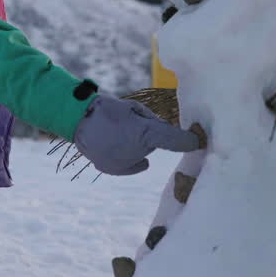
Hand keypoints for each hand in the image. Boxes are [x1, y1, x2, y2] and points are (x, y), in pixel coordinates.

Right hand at [73, 95, 201, 174]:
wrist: (78, 120)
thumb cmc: (107, 110)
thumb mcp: (133, 108)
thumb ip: (152, 120)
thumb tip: (163, 130)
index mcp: (147, 133)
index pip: (176, 141)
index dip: (189, 141)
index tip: (197, 142)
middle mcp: (139, 152)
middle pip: (155, 145)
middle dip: (150, 137)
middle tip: (132, 124)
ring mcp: (126, 163)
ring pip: (142, 154)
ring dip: (138, 147)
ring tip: (119, 134)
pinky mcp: (114, 169)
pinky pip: (131, 165)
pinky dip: (129, 159)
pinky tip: (120, 149)